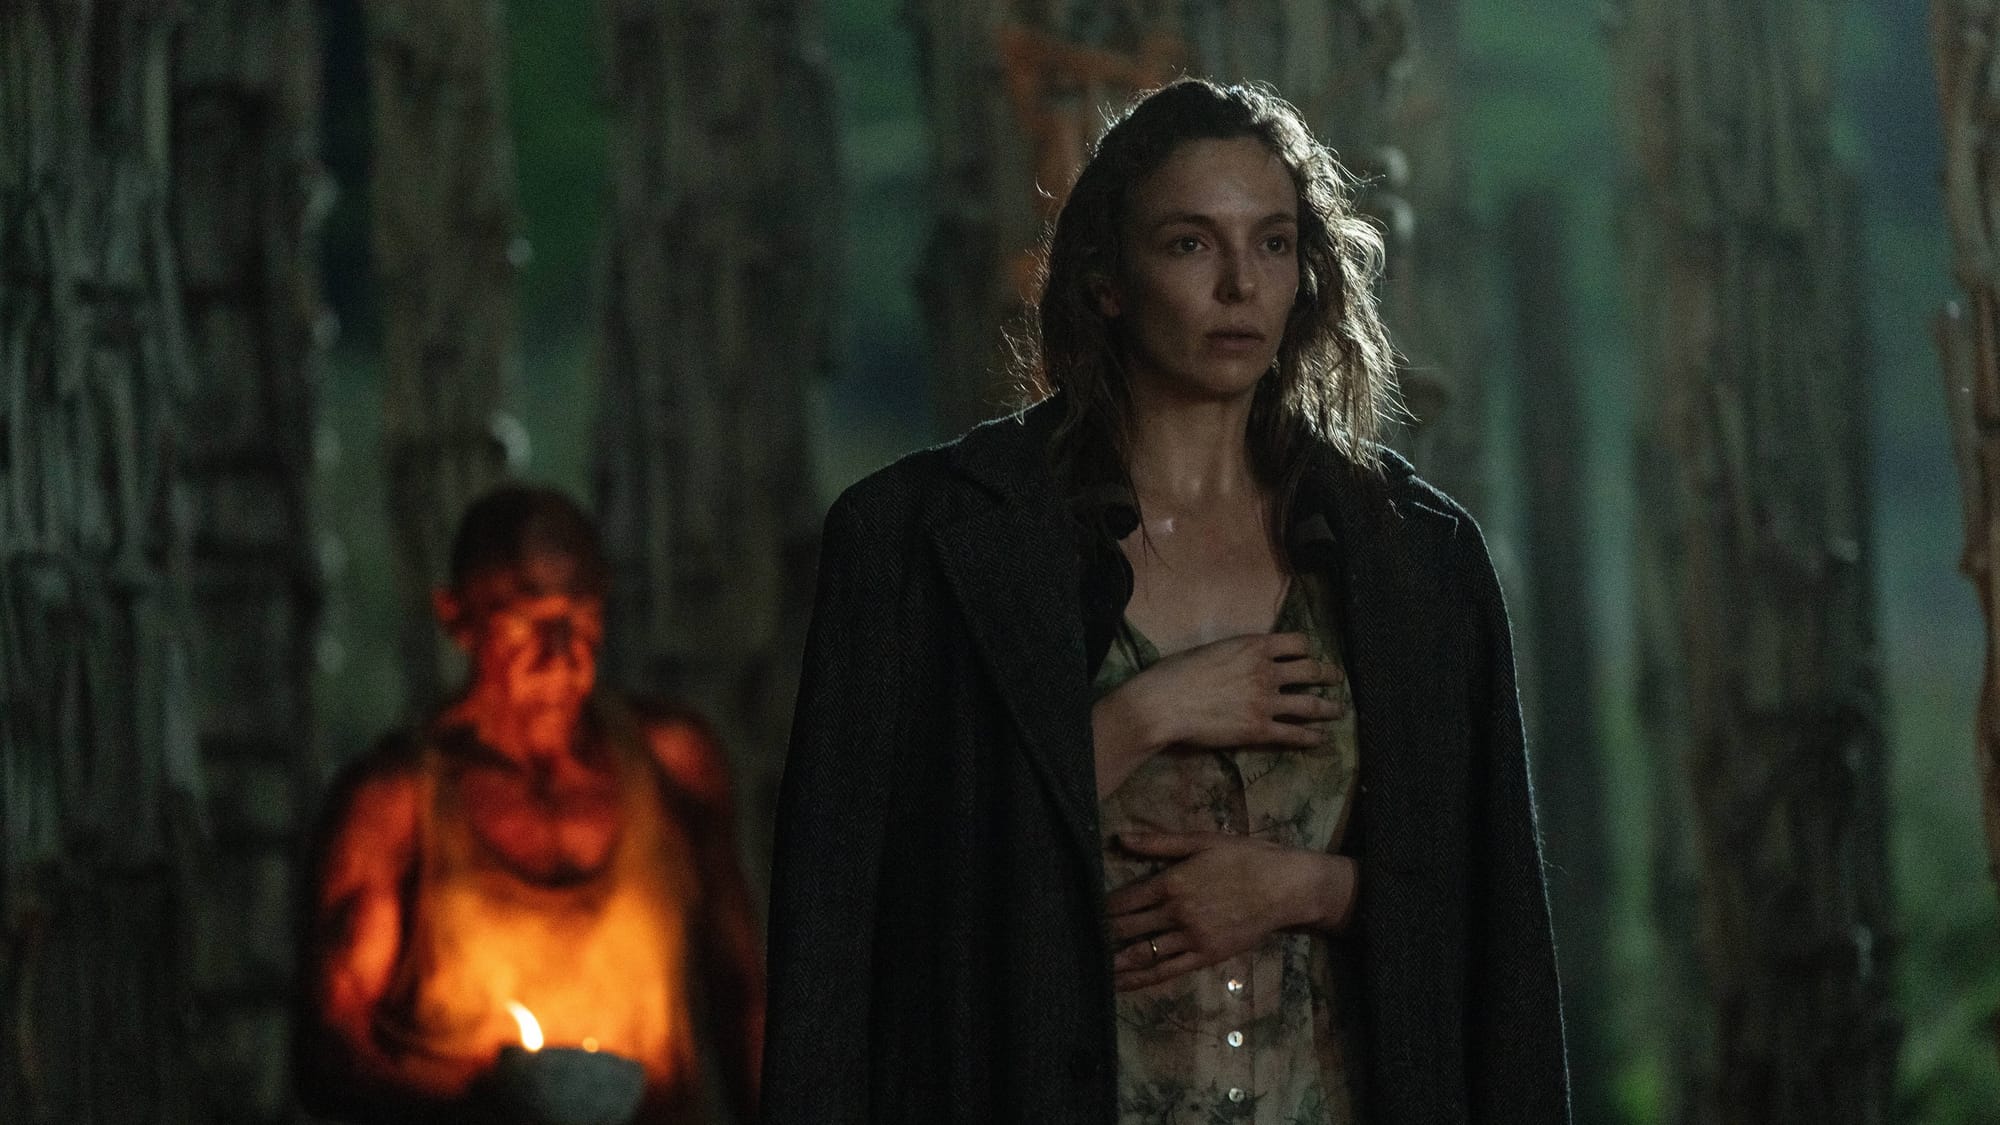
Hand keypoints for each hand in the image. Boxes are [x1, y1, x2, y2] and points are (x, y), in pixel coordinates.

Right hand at [1092, 632, 1343, 795]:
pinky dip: (1313, 736)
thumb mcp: (1213, 649)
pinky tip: (1320, 738)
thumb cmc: (1177, 673)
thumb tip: (1244, 659)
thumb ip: (1237, 653)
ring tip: (1338, 710)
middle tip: (1336, 678)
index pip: (1298, 642)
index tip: (1309, 655)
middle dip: (1328, 674)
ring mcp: (1266, 702)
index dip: (1308, 649)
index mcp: (1254, 646)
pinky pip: (1295, 733)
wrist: (1164, 703)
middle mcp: (1267, 671)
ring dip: (1329, 707)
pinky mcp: (1260, 730)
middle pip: (1311, 670)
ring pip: (1311, 703)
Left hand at [1104, 830, 1356, 991]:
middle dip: (1101, 935)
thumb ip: (1158, 841)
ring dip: (1113, 962)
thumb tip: (1120, 837)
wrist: (1287, 887)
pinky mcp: (1206, 956)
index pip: (1124, 899)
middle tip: (1075, 942)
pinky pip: (1167, 971)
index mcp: (1172, 881)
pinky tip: (1121, 983)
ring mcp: (1191, 938)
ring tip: (1089, 967)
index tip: (1081, 911)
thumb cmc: (1245, 857)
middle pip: (1128, 928)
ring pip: (1143, 954)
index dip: (1101, 908)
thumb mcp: (1202, 840)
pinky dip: (1140, 979)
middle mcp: (1177, 912)